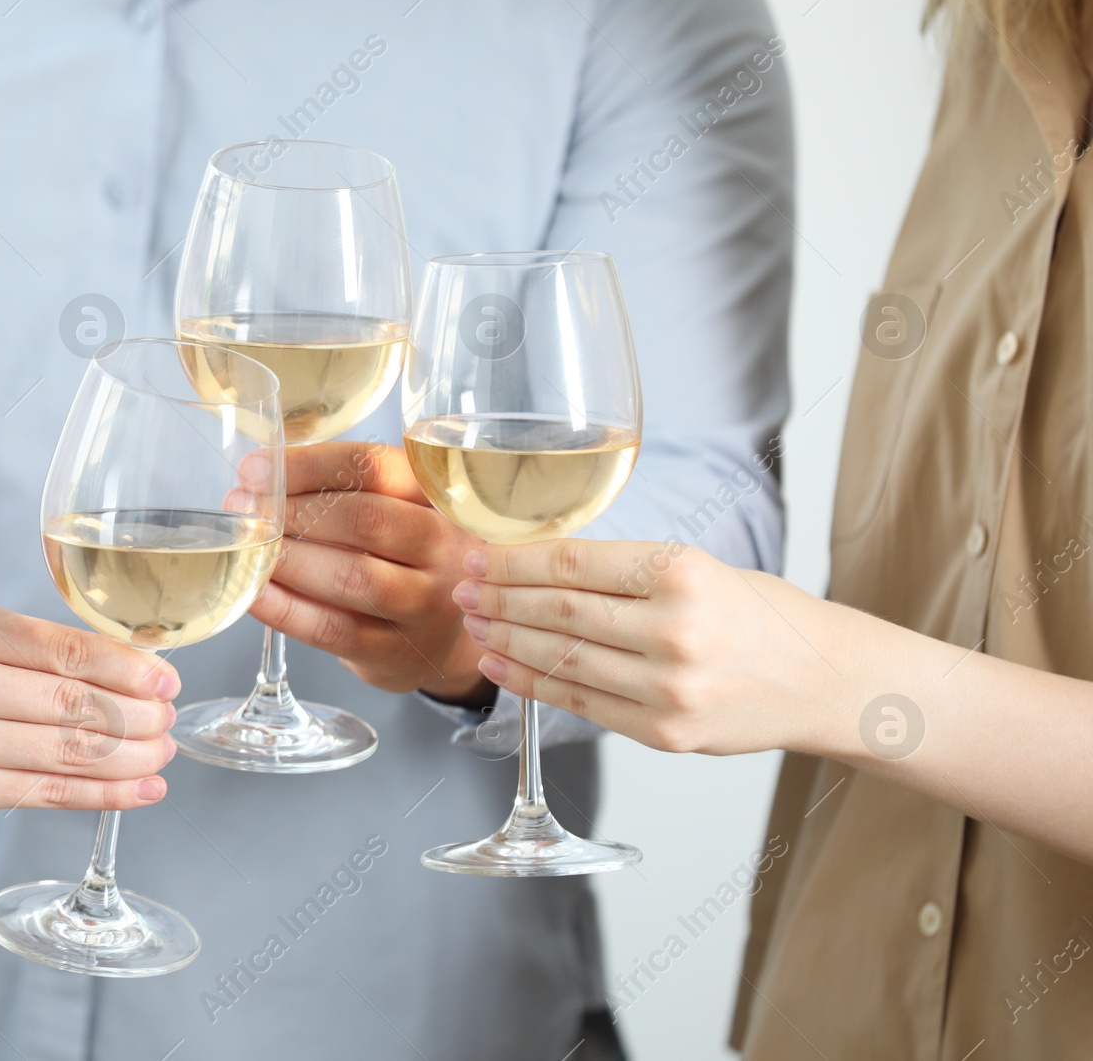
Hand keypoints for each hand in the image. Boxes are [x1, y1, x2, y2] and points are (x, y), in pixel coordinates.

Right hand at [0, 600, 178, 821]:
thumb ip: (44, 647)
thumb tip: (138, 665)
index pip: (65, 650)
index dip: (127, 668)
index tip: (166, 679)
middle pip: (71, 703)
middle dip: (137, 715)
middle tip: (168, 719)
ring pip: (66, 752)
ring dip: (130, 757)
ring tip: (162, 753)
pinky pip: (49, 793)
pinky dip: (105, 794)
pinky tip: (141, 790)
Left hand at [246, 441, 489, 699]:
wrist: (433, 641)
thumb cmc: (395, 562)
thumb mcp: (386, 513)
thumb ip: (334, 492)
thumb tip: (256, 483)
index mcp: (434, 496)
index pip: (374, 466)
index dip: (309, 465)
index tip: (256, 470)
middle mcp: (442, 546)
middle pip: (367, 519)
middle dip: (295, 512)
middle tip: (248, 512)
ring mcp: (425, 603)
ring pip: (353, 576)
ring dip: (291, 560)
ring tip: (251, 548)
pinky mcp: (395, 651)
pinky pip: (333, 629)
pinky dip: (286, 609)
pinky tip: (255, 593)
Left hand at [452, 539, 861, 755]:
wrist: (825, 680)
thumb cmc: (760, 615)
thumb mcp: (701, 568)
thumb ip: (627, 573)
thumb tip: (536, 564)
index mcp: (684, 573)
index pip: (573, 564)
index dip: (514, 561)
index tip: (478, 554)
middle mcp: (675, 630)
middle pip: (559, 611)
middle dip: (499, 598)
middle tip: (462, 587)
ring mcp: (668, 688)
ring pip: (562, 659)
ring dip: (506, 640)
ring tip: (474, 622)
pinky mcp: (663, 731)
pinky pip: (580, 703)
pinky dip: (531, 683)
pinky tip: (501, 663)